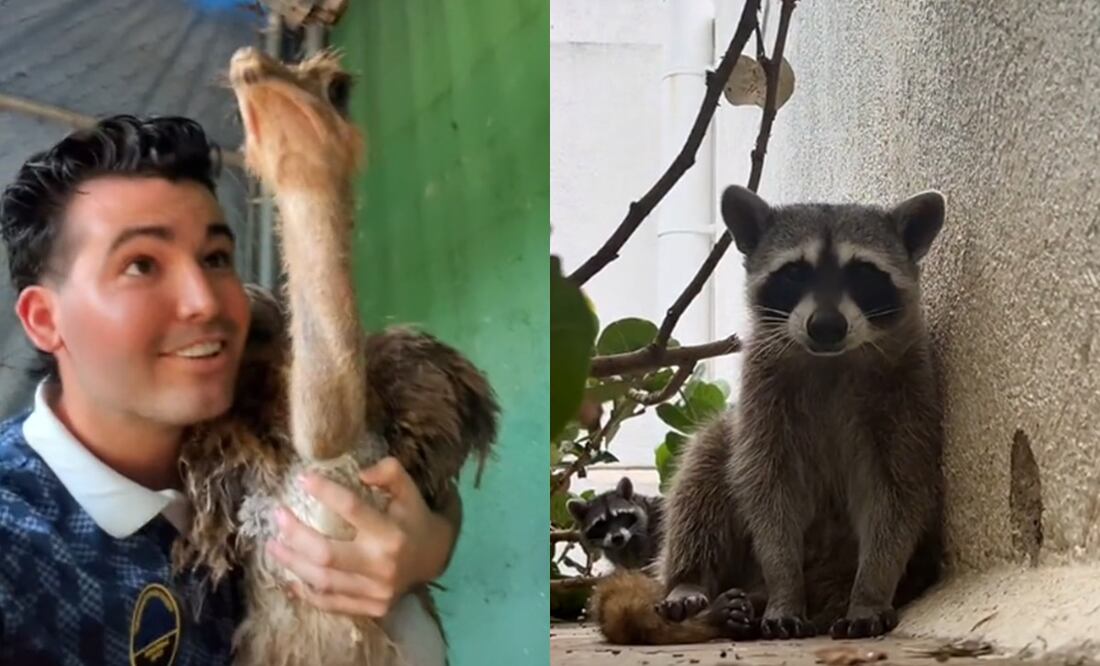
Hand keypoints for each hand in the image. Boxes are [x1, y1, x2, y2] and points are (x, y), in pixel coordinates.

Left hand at [265, 456, 457, 617]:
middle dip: (296, 534)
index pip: (353, 509)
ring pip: (323, 581)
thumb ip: (389, 472)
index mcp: (392, 534)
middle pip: (327, 553)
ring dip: (292, 563)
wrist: (434, 558)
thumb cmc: (414, 518)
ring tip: (272, 545)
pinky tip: (289, 579)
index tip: (303, 479)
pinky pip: (330, 603)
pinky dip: (306, 593)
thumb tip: (360, 472)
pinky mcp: (371, 608)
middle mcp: (382, 565)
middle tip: (277, 516)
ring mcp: (376, 592)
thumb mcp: (409, 490)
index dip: (325, 492)